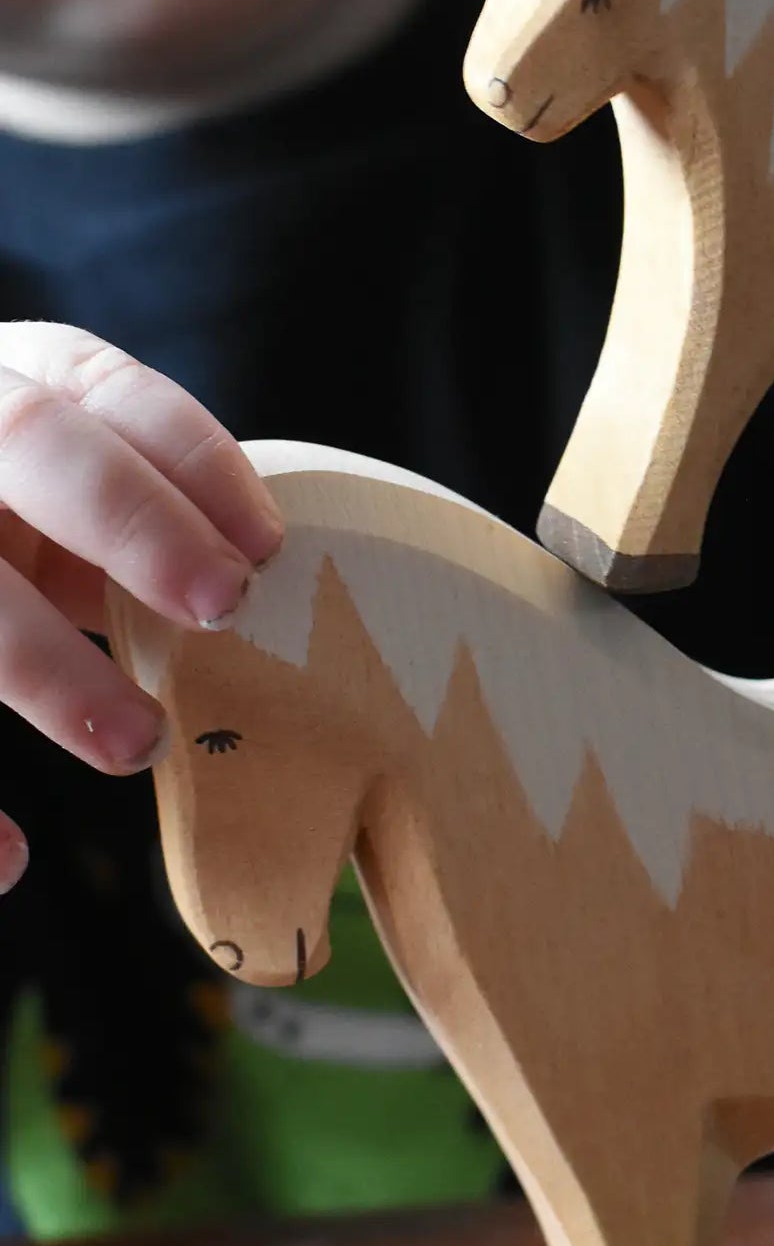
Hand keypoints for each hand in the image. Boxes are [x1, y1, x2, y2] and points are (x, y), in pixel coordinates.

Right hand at [0, 324, 282, 889]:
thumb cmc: (13, 518)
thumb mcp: (57, 495)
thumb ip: (130, 527)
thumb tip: (276, 603)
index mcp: (11, 383)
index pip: (103, 388)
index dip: (187, 458)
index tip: (268, 545)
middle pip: (22, 438)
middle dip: (127, 517)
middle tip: (224, 606)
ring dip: (39, 664)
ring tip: (134, 743)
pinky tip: (7, 862)